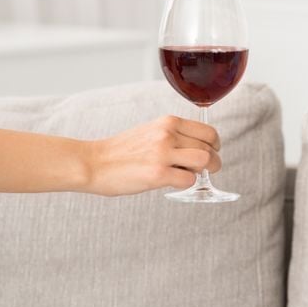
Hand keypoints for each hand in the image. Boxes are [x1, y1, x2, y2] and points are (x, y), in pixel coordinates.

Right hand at [87, 115, 220, 195]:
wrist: (92, 162)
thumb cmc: (120, 151)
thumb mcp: (149, 131)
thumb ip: (173, 135)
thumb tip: (198, 147)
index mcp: (168, 123)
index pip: (208, 131)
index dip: (215, 144)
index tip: (213, 151)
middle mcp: (168, 135)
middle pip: (209, 148)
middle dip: (214, 161)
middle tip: (210, 168)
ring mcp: (163, 154)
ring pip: (204, 161)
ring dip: (206, 171)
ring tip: (196, 175)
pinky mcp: (157, 174)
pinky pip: (189, 180)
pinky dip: (187, 183)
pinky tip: (175, 182)